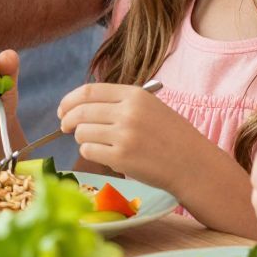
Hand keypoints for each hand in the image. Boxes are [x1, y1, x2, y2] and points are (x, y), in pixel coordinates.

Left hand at [56, 81, 201, 184]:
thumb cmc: (171, 137)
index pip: (89, 91)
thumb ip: (120, 102)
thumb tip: (81, 106)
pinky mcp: (121, 158)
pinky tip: (105, 155)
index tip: (63, 109)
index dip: (69, 100)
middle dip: (68, 120)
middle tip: (65, 127)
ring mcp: (124, 135)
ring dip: (82, 138)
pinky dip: (91, 153)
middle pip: (81, 111)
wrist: (194, 165)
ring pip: (82, 132)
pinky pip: (89, 151)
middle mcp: (128, 112)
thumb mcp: (150, 108)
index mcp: (135, 95)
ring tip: (96, 143)